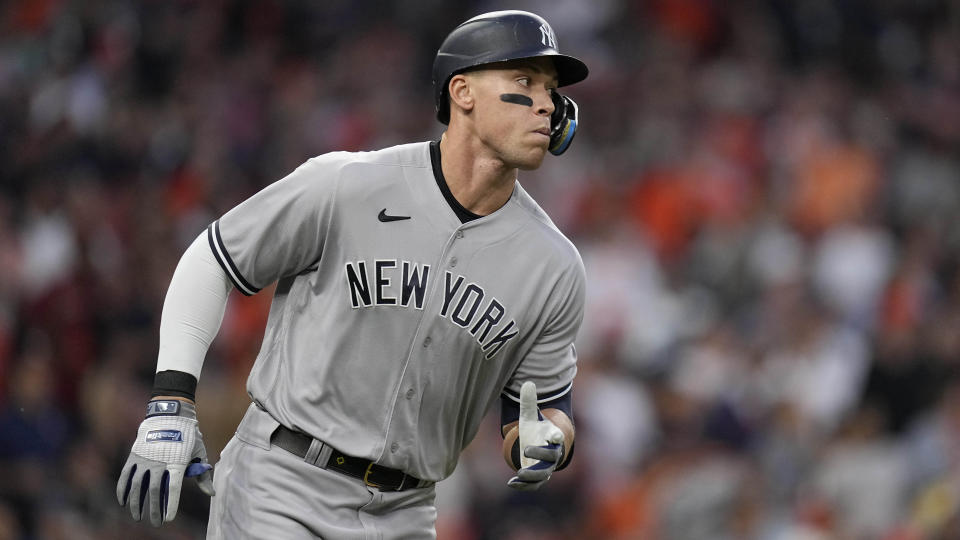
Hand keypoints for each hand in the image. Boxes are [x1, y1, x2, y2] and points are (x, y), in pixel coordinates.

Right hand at [116, 399, 214, 525]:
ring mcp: (144, 459)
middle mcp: (159, 463)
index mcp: (177, 463)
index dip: (170, 505)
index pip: (173, 490)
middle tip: (155, 523)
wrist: (170, 414)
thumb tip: (210, 493)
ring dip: (136, 504)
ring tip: (137, 517)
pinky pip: (125, 476)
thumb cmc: (189, 435)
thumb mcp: (199, 452)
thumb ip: (202, 475)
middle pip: (154, 492)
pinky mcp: (134, 456)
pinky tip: (123, 502)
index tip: (169, 519)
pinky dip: (122, 490)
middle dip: (154, 509)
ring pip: (137, 486)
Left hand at [507, 381, 564, 490]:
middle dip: (540, 454)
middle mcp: (552, 453)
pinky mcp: (538, 477)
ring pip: (543, 474)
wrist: (539, 445)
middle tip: (526, 450)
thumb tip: (527, 383)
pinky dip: (524, 486)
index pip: (557, 436)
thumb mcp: (530, 416)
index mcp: (552, 436)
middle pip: (550, 457)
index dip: (557, 436)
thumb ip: (529, 402)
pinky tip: (511, 483)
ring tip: (519, 474)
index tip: (556, 436)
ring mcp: (546, 467)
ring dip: (532, 476)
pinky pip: (534, 484)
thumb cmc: (535, 429)